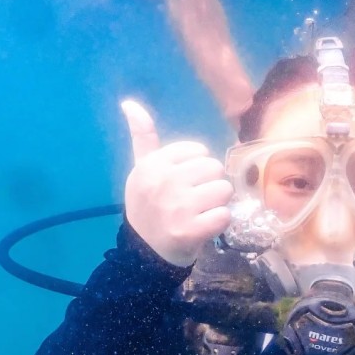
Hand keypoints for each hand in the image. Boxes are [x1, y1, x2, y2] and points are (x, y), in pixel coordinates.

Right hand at [120, 99, 233, 266]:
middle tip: (195, 200)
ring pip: (224, 190)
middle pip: (214, 168)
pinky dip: (220, 222)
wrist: (145, 252)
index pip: (198, 151)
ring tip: (201, 212)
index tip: (184, 183)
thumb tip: (130, 103)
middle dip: (210, 185)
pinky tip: (205, 226)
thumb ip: (143, 137)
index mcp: (152, 164)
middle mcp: (163, 182)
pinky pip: (225, 215)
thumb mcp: (141, 170)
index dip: (198, 168)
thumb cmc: (149, 206)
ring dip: (218, 203)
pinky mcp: (190, 230)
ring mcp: (177, 207)